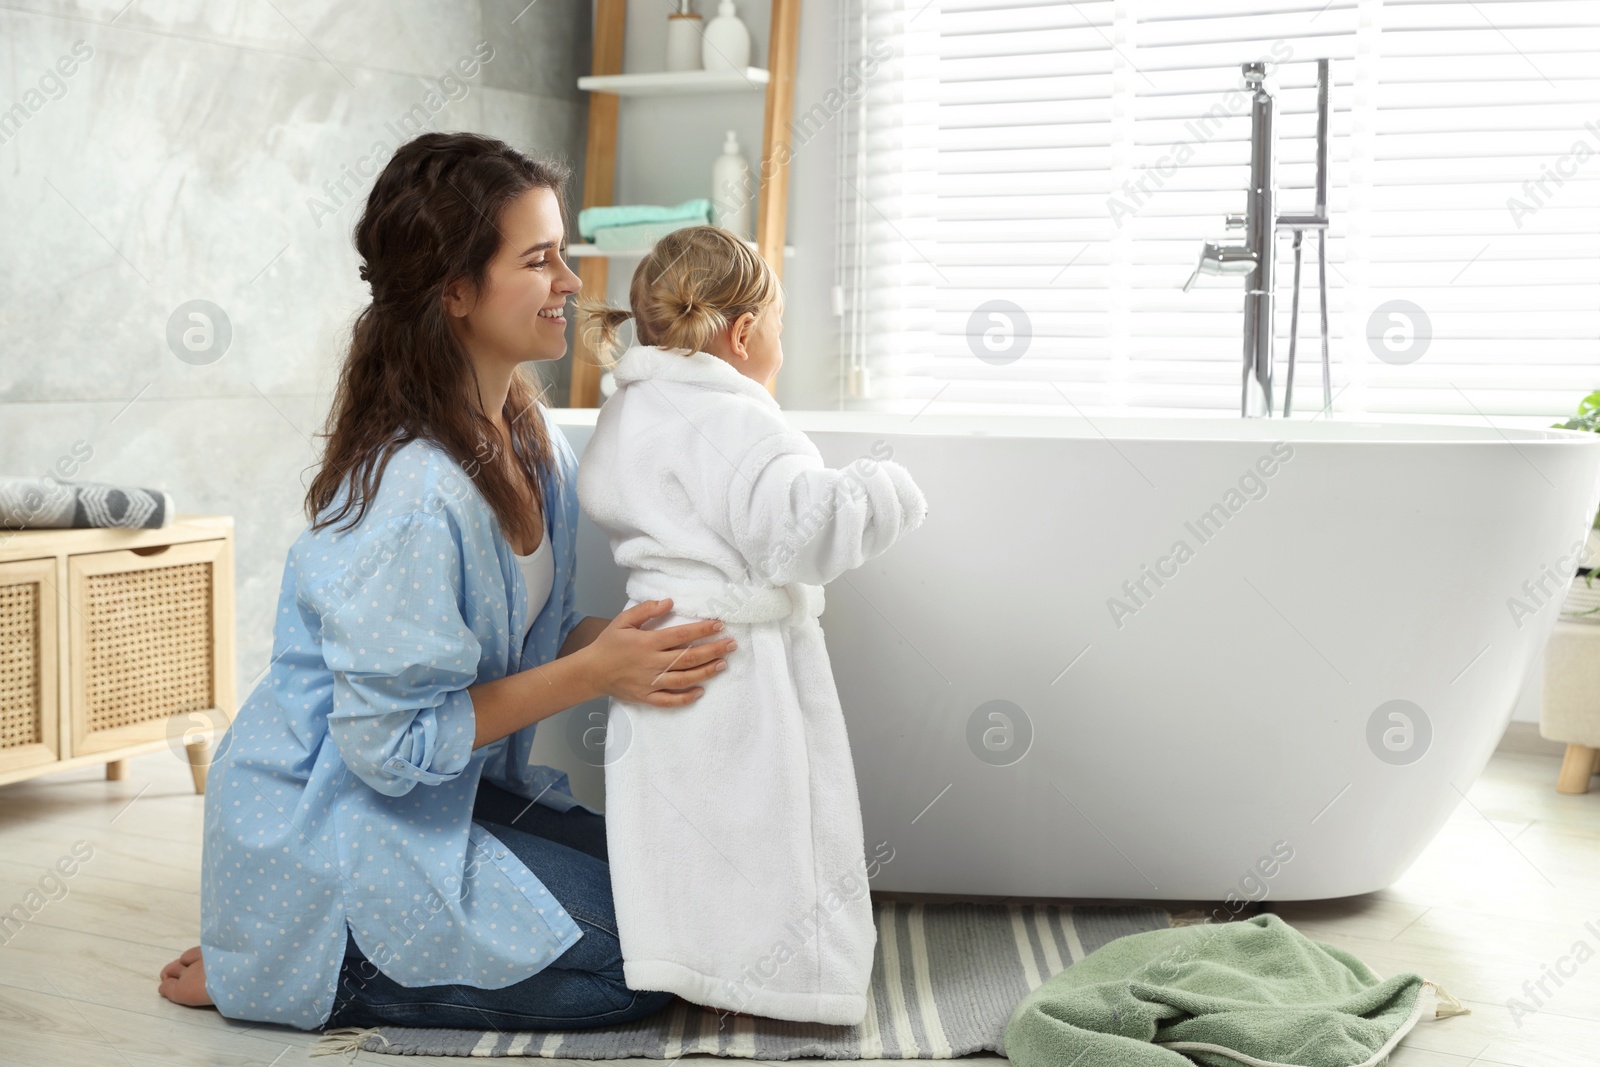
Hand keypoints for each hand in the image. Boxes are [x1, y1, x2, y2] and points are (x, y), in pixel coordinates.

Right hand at [583, 599, 737, 706]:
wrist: (591, 672)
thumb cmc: (608, 644)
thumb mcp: (623, 621)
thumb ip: (646, 610)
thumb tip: (669, 602)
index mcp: (647, 643)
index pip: (681, 635)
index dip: (702, 630)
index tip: (719, 626)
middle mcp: (652, 663)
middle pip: (689, 657)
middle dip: (713, 650)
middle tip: (731, 645)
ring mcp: (650, 682)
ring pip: (684, 679)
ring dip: (706, 672)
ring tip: (723, 664)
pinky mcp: (647, 697)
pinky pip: (670, 700)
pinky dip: (686, 698)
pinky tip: (701, 691)